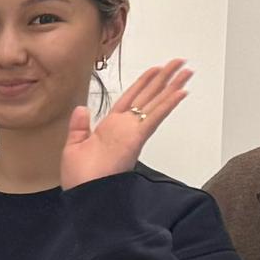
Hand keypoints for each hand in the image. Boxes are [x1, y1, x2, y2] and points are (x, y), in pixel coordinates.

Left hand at [60, 55, 193, 186]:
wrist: (84, 195)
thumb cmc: (80, 179)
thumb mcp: (73, 147)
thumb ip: (78, 127)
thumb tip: (81, 109)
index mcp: (110, 128)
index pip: (130, 99)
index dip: (143, 83)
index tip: (155, 70)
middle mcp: (125, 128)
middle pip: (148, 96)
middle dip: (164, 78)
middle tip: (180, 63)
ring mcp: (132, 133)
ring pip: (156, 103)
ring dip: (172, 86)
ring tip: (186, 71)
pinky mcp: (136, 139)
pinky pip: (154, 117)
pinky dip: (167, 104)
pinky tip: (180, 92)